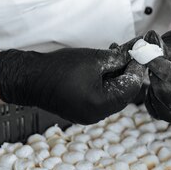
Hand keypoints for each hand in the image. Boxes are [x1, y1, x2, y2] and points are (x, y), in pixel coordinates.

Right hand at [0, 40, 144, 124]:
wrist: (29, 79)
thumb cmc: (57, 69)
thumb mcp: (93, 59)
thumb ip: (117, 58)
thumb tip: (132, 55)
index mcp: (102, 104)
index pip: (131, 87)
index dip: (137, 68)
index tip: (141, 54)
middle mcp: (97, 114)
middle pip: (123, 93)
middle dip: (127, 72)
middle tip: (130, 53)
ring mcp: (89, 115)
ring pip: (113, 95)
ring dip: (116, 76)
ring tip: (115, 56)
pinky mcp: (82, 112)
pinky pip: (101, 98)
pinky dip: (105, 84)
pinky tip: (103, 68)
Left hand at [142, 23, 170, 121]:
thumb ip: (159, 47)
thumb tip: (143, 45)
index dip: (159, 67)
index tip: (146, 57)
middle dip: (157, 84)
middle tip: (150, 71)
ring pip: (166, 111)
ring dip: (153, 95)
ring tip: (153, 79)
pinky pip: (158, 114)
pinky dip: (151, 103)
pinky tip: (151, 89)